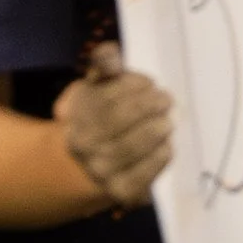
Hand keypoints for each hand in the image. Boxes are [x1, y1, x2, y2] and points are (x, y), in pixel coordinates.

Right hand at [55, 43, 173, 207]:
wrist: (88, 164)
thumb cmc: (98, 116)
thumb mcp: (95, 87)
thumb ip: (102, 66)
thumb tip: (111, 51)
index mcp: (76, 116)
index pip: (108, 97)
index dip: (133, 86)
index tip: (149, 83)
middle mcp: (84, 146)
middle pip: (121, 120)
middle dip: (149, 106)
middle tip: (165, 99)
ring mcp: (102, 171)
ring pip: (135, 146)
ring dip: (157, 129)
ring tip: (166, 120)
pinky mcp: (122, 191)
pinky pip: (148, 172)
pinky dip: (161, 155)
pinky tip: (165, 144)